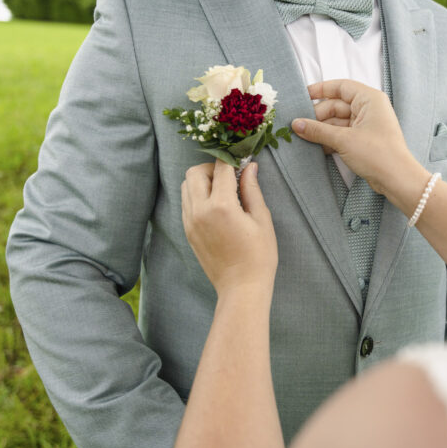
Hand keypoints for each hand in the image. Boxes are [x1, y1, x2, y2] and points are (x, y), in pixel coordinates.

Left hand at [181, 161, 277, 297]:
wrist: (241, 287)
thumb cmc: (258, 256)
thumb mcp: (261, 219)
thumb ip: (252, 189)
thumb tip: (249, 167)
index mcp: (222, 206)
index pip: (221, 168)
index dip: (232, 160)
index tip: (242, 161)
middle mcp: (200, 211)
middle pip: (194, 172)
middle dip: (212, 168)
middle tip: (230, 176)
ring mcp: (190, 222)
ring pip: (185, 186)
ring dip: (202, 181)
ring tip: (222, 191)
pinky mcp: (188, 231)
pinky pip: (186, 203)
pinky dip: (197, 196)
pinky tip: (215, 205)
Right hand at [292, 80, 427, 195]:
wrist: (396, 179)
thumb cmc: (377, 154)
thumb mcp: (343, 140)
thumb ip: (318, 130)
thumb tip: (296, 124)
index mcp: (369, 99)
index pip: (341, 87)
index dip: (321, 90)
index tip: (303, 96)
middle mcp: (369, 108)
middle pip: (337, 105)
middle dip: (318, 116)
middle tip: (299, 125)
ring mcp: (366, 125)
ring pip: (338, 121)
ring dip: (322, 130)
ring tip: (304, 137)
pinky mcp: (363, 140)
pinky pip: (342, 134)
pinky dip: (330, 139)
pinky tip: (316, 146)